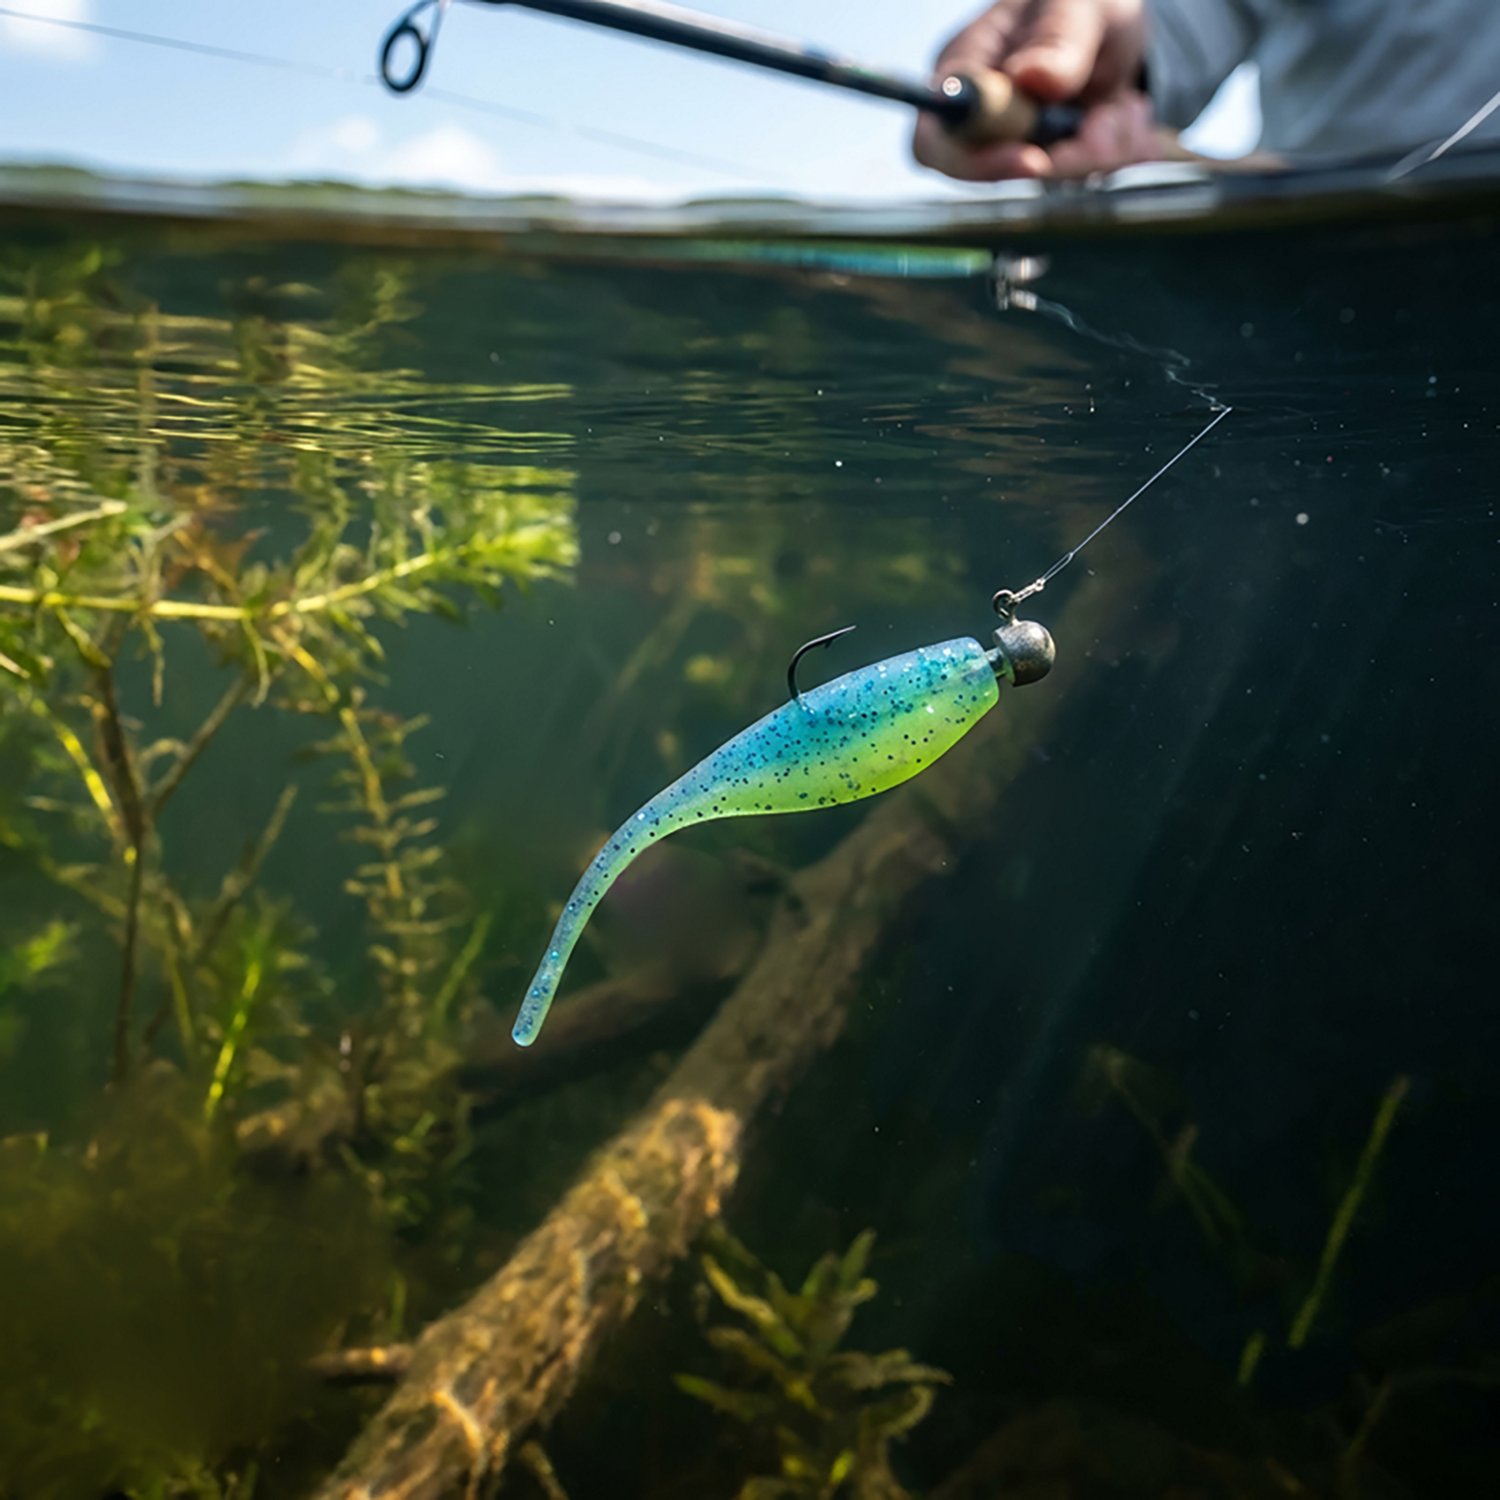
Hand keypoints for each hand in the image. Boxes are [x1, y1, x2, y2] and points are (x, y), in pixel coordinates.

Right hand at [913, 0, 1156, 180]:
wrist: (1117, 23)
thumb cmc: (1081, 3)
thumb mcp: (1077, 4)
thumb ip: (1057, 37)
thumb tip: (1029, 77)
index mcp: (964, 71)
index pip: (937, 141)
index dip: (977, 162)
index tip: (1034, 161)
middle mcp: (981, 118)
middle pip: (999, 172)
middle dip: (1064, 159)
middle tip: (1109, 128)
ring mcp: (1016, 144)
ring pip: (1051, 178)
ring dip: (1101, 150)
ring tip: (1128, 106)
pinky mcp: (1052, 160)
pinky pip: (1083, 176)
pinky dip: (1116, 152)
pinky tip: (1130, 114)